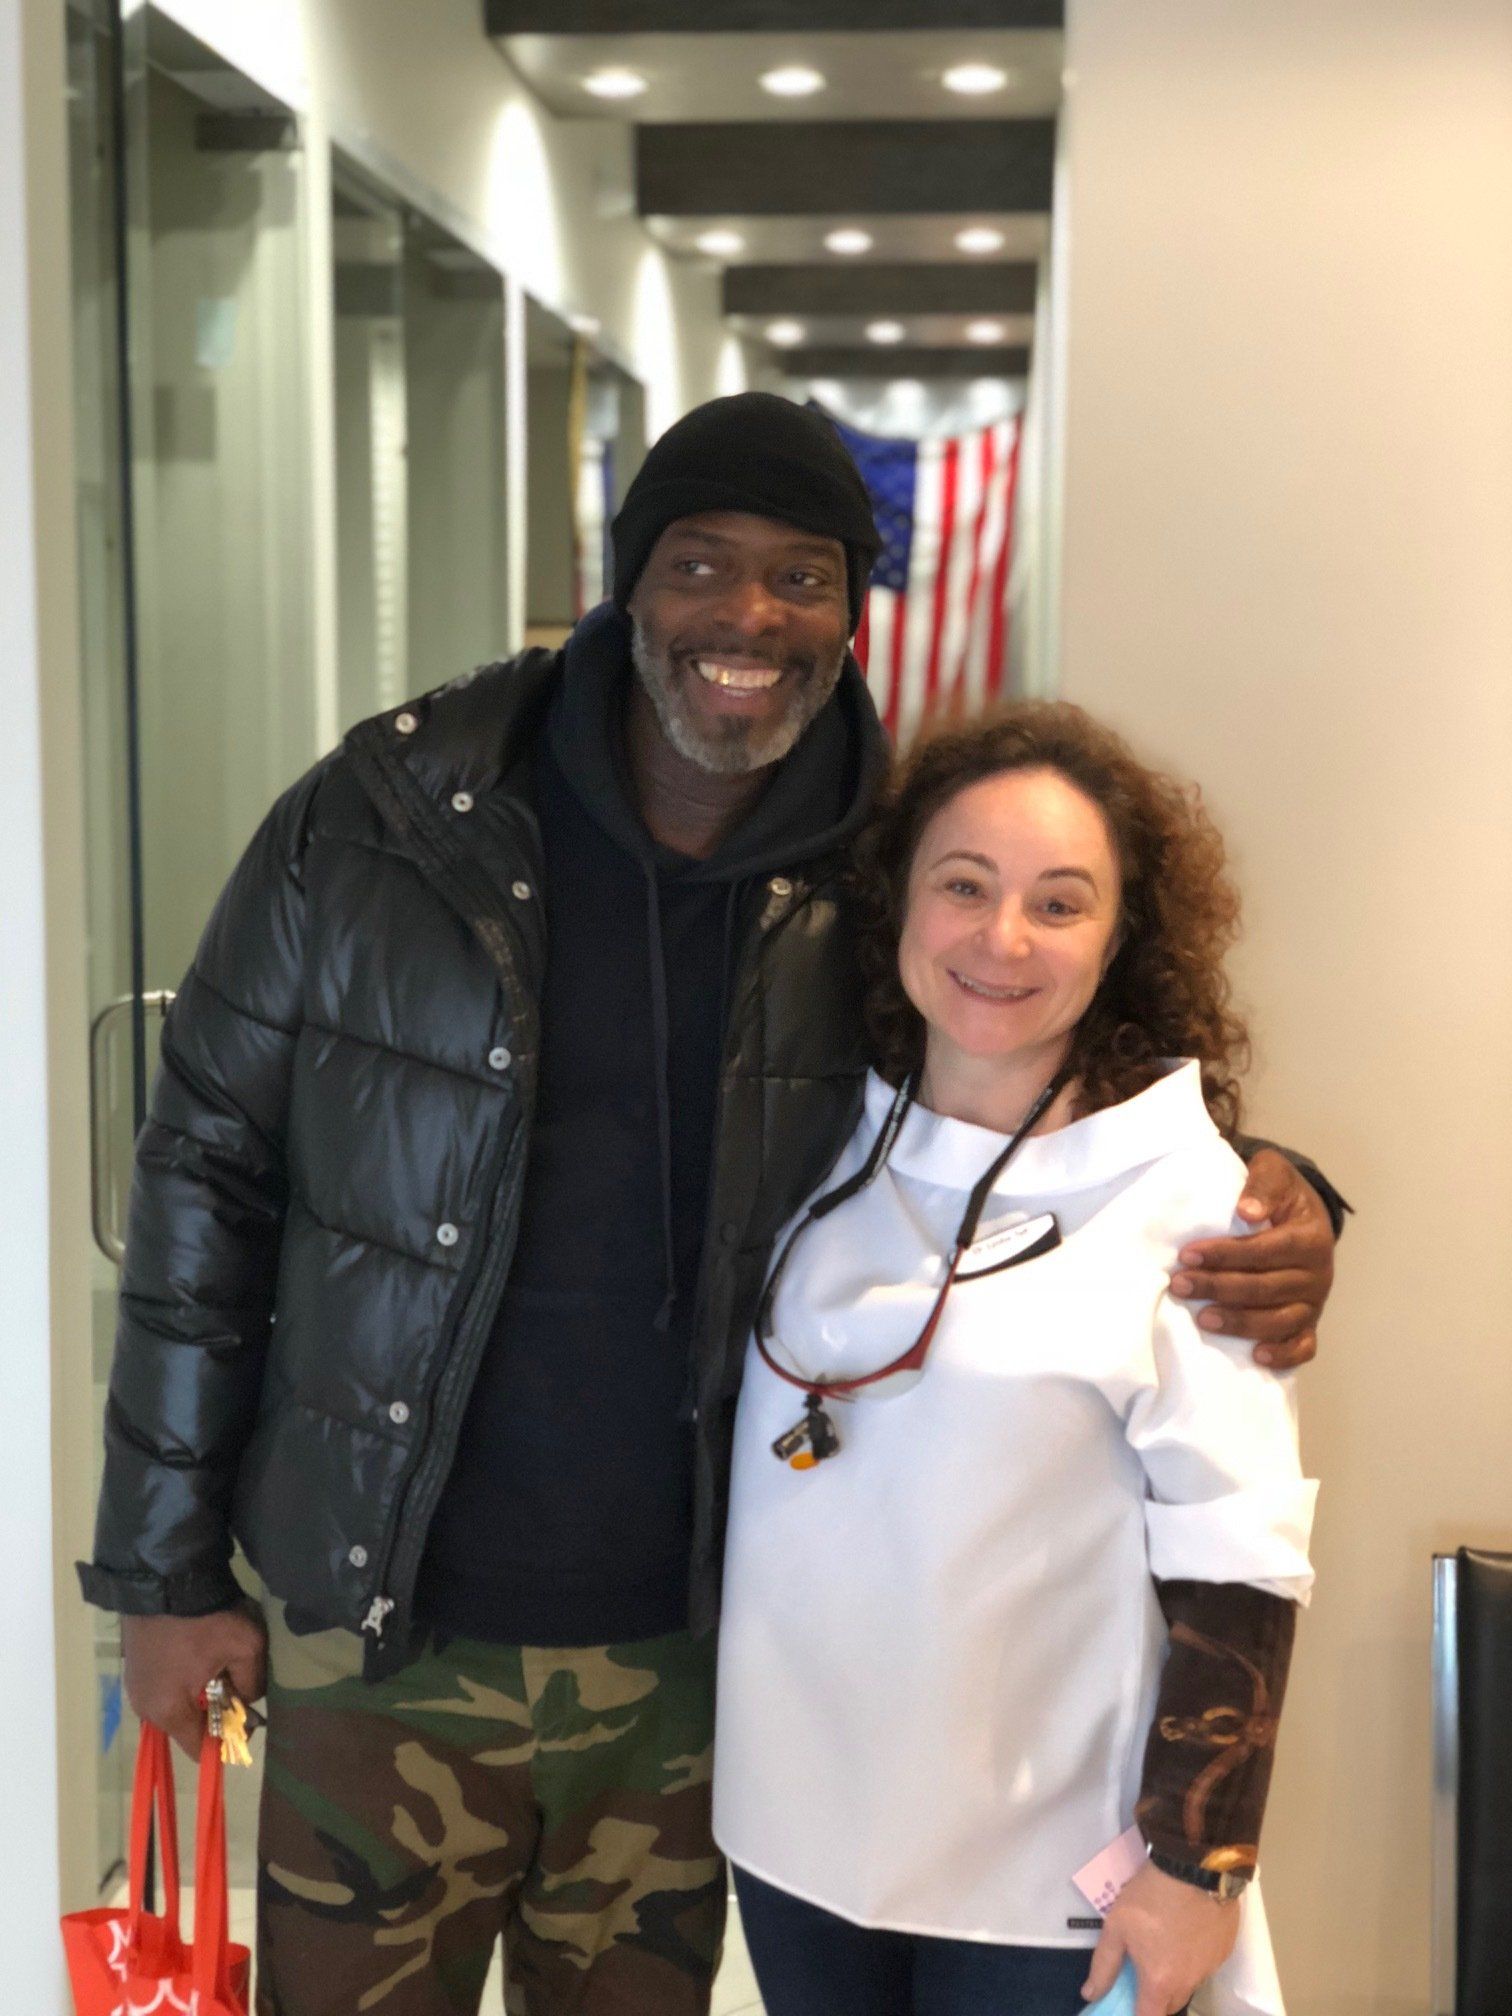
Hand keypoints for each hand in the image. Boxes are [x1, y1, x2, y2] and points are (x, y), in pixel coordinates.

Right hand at [122, 1603, 267, 1757]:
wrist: (164, 1574)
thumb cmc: (205, 1618)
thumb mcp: (245, 1648)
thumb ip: (253, 1684)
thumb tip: (249, 1699)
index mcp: (168, 1712)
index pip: (199, 1748)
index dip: (228, 1738)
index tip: (247, 1717)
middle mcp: (145, 1706)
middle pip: (187, 1725)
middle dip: (214, 1711)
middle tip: (236, 1682)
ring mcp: (135, 1683)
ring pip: (176, 1703)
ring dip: (199, 1691)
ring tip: (218, 1663)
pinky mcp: (135, 1662)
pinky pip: (164, 1683)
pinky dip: (183, 1676)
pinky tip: (198, 1651)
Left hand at [1081, 1862, 1238, 2014]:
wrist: (1194, 1866)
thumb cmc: (1150, 1897)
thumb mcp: (1117, 1926)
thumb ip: (1103, 1966)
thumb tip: (1090, 1994)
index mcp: (1160, 1982)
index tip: (1128, 2004)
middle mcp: (1189, 1982)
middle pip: (1170, 2004)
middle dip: (1155, 1997)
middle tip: (1142, 1970)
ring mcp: (1210, 1967)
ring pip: (1189, 1984)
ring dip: (1175, 1976)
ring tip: (1164, 1945)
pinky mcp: (1225, 1950)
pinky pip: (1205, 1965)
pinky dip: (1193, 1958)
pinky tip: (1185, 1933)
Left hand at [1170, 1148, 1334, 1368]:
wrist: (1302, 1214)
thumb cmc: (1279, 1194)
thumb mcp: (1273, 1172)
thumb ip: (1262, 1184)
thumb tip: (1246, 1211)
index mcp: (1310, 1237)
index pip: (1265, 1250)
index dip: (1226, 1254)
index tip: (1187, 1254)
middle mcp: (1317, 1274)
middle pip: (1266, 1288)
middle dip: (1219, 1287)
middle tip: (1180, 1285)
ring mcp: (1314, 1302)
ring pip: (1280, 1321)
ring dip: (1240, 1322)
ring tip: (1203, 1319)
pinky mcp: (1310, 1323)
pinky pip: (1303, 1346)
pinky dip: (1284, 1354)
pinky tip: (1257, 1356)